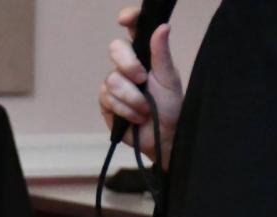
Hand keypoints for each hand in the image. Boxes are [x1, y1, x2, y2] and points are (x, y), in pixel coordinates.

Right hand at [98, 6, 183, 165]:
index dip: (129, 20)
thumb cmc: (170, 107)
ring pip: (112, 80)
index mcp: (144, 54)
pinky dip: (125, 109)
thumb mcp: (169, 78)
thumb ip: (162, 53)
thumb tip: (163, 26)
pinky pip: (108, 99)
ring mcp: (114, 84)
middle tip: (143, 78)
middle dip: (128, 64)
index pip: (134, 30)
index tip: (125, 19)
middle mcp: (127, 66)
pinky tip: (136, 116)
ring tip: (145, 109)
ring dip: (132, 97)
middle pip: (114, 49)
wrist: (161, 136)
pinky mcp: (106, 103)